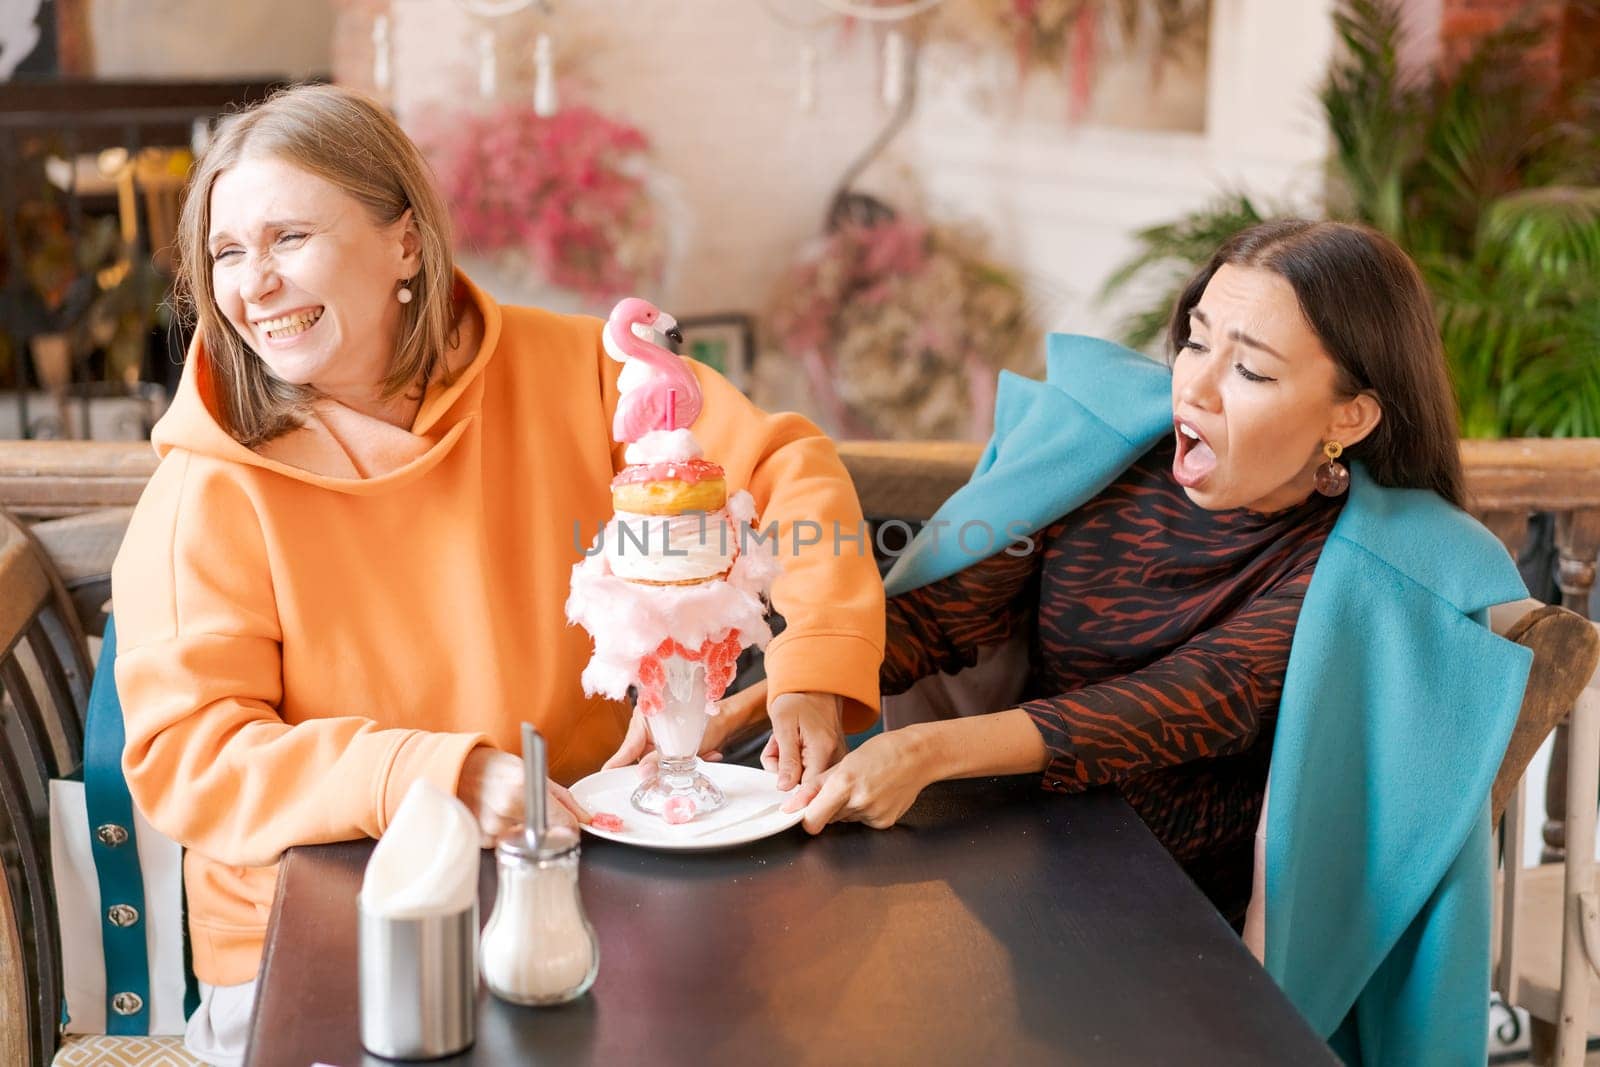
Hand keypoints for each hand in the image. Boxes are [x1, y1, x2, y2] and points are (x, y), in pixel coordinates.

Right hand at [456, 746, 590, 847]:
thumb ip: (562, 798)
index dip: (569, 825)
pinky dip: (507, 834)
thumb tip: (584, 817)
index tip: (569, 824)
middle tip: (527, 807)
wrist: (457, 770)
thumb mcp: (531, 771)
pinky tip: (497, 817)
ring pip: (525, 840)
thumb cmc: (494, 767)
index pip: (561, 821)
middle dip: (543, 824)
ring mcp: (491, 828)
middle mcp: (505, 812)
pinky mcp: (482, 841)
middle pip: (544, 832)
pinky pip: (507, 843)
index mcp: (521, 790)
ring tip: (509, 810)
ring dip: (524, 829)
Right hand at [601, 680, 770, 770]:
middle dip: (663, 768)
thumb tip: (642, 774)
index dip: (616, 764)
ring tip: (704, 752)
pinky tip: (709, 753)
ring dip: (681, 764)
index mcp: (644, 721)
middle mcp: (649, 730)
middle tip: (674, 770)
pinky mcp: (672, 747)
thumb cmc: (709, 721)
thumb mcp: (682, 743)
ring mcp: (660, 739)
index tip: (605, 777)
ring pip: (661, 763)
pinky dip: (690, 762)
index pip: (627, 748)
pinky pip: (673, 762)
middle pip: (643, 759)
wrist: (731, 719)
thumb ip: (659, 760)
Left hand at [761, 690, 845, 790]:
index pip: (807, 788)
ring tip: (787, 741)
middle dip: (784, 769)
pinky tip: (796, 744)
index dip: (787, 783)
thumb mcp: (784, 726)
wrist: (814, 687)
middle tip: (779, 747)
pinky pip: (811, 769)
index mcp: (824, 750)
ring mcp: (837, 758)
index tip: (778, 768)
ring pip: (805, 777)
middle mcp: (836, 757)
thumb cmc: (798, 700)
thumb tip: (785, 787)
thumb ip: (786, 759)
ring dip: (789, 763)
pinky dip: (798, 760)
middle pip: (804, 784)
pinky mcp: (834, 758)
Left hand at [784, 730, 930, 833]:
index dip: (806, 818)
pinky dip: (864, 811)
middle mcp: (859, 802)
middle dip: (829, 806)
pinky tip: (876, 794)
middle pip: (829, 818)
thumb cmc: (883, 752)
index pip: (813, 820)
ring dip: (847, 807)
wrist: (919, 756)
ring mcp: (874, 815)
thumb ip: (815, 787)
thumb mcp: (844, 761)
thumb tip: (792, 806)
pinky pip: (862, 821)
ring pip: (845, 819)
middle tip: (845, 786)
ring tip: (864, 786)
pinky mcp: (884, 823)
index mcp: (845, 783)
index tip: (804, 812)